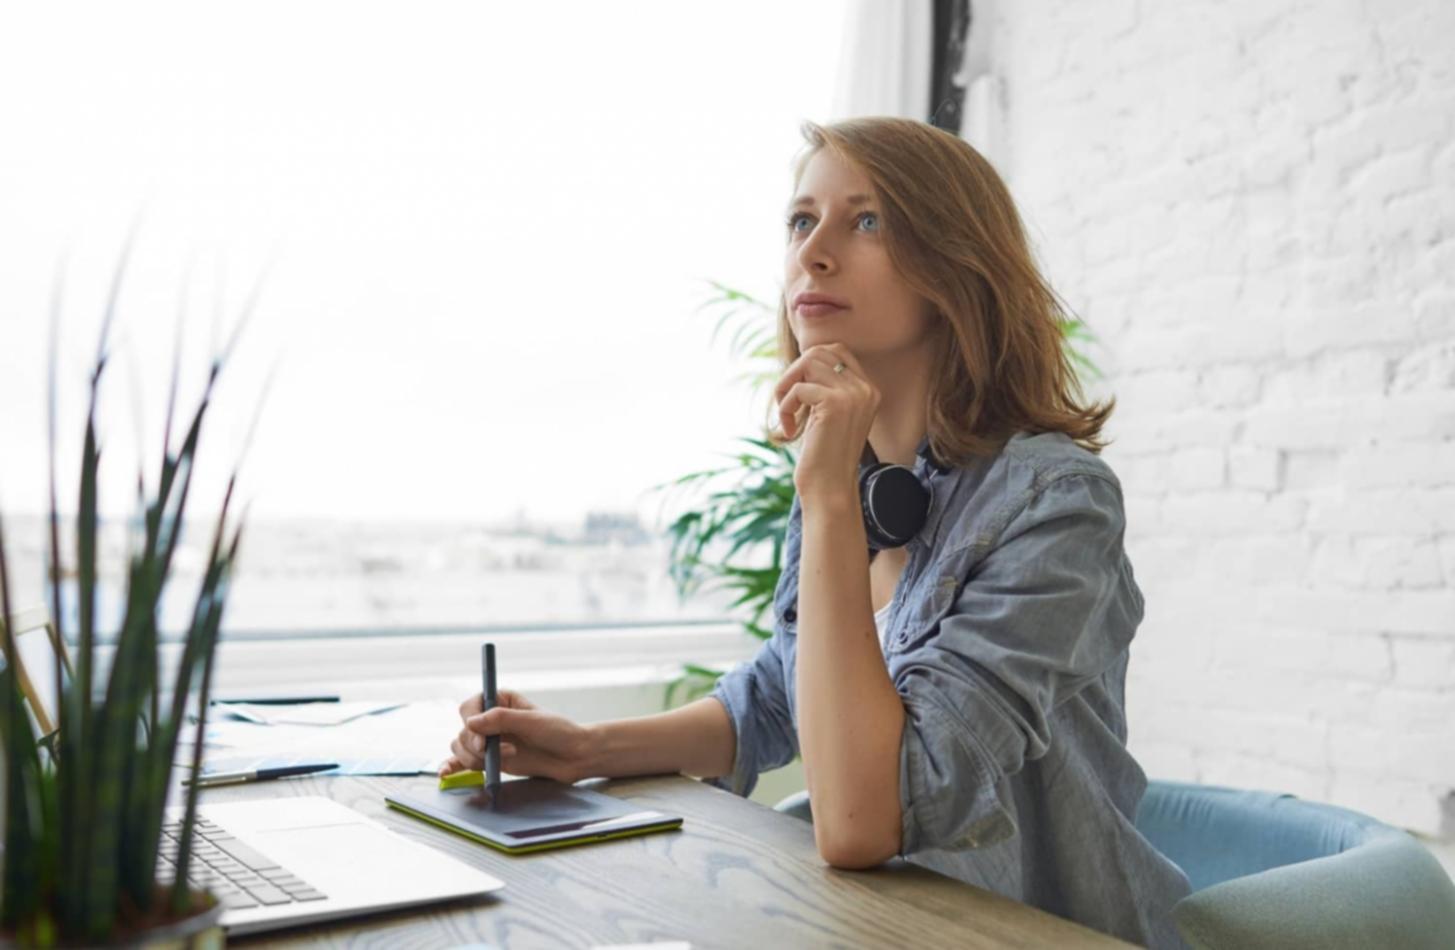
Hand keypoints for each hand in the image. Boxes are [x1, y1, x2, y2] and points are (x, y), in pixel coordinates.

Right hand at [440, 688, 594, 784]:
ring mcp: (489, 740)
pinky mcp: (490, 759)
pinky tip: (445, 773)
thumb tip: (471, 723)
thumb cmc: (559, 732)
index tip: (484, 741)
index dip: (471, 723)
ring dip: (475, 759)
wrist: (573, 756)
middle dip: (476, 746)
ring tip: (504, 760)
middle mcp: (490, 719)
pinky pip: (464, 762)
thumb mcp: (533, 721)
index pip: (470, 707)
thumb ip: (502, 720)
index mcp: (500, 700)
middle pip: (463, 731)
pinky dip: (453, 767)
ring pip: (462, 748)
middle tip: (497, 753)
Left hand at [775, 343, 878, 503]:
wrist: (830, 490)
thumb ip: (825, 387)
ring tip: (787, 413)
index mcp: (869, 390)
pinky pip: (797, 389)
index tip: (798, 392)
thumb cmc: (824, 456)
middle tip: (787, 401)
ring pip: (807, 363)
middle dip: (795, 371)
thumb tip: (802, 360)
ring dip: (786, 387)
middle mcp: (866, 389)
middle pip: (820, 351)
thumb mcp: (830, 415)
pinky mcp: (835, 405)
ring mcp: (853, 395)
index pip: (837, 350)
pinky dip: (784, 408)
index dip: (809, 363)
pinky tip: (790, 431)